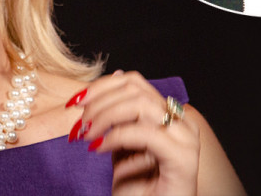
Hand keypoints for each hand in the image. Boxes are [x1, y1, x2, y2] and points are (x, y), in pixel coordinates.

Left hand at [66, 71, 199, 195]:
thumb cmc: (138, 190)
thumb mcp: (121, 146)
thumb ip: (119, 117)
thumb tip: (115, 75)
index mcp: (169, 116)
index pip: (133, 82)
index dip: (101, 86)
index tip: (75, 102)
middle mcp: (182, 123)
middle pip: (135, 88)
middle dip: (99, 101)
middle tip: (79, 124)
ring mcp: (186, 139)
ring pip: (140, 103)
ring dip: (105, 115)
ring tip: (87, 136)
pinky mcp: (183, 159)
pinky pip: (145, 133)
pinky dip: (116, 137)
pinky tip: (99, 148)